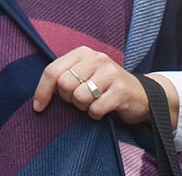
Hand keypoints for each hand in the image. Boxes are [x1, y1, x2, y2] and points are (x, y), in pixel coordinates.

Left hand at [33, 47, 176, 124]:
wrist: (143, 96)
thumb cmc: (107, 89)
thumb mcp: (86, 76)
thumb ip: (66, 78)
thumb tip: (40, 97)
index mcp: (84, 53)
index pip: (53, 70)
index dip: (42, 91)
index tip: (39, 108)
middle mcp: (97, 59)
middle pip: (65, 85)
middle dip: (69, 99)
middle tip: (81, 101)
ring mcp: (110, 73)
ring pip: (80, 97)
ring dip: (84, 108)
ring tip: (94, 104)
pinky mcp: (121, 91)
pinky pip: (95, 109)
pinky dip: (97, 115)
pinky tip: (105, 110)